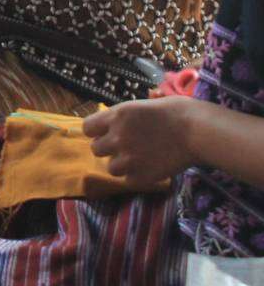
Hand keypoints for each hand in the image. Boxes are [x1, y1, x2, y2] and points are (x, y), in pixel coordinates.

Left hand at [84, 96, 200, 184]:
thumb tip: (116, 119)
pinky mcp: (142, 176)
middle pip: (96, 149)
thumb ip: (126, 115)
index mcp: (116, 116)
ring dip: (122, 165)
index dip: (97, 131)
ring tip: (138, 159)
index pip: (87, 128)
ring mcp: (129, 158)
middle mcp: (117, 137)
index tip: (107, 133)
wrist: (197, 130)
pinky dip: (137, 177)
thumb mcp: (144, 105)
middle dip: (109, 149)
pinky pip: (128, 180)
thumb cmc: (177, 111)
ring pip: (111, 168)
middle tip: (125, 147)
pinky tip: (149, 169)